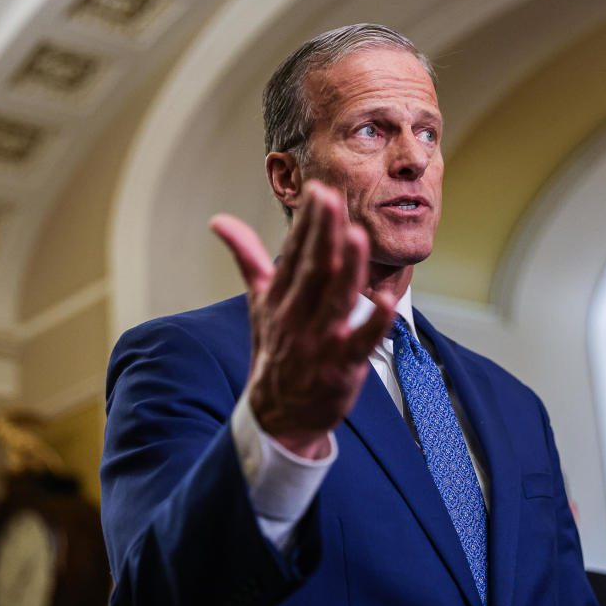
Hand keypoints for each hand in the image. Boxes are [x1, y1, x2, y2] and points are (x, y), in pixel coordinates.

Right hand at [211, 181, 394, 458]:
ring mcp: (319, 343)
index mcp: (278, 298)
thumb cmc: (274, 350)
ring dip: (347, 269)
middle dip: (323, 234)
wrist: (277, 415)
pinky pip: (359, 343)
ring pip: (334, 300)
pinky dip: (373, 324)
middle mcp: (295, 317)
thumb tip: (219, 221)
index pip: (293, 254)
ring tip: (357, 235)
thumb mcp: (258, 302)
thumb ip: (246, 257)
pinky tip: (386, 300)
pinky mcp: (341, 368)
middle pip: (312, 270)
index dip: (306, 223)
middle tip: (332, 199)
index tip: (318, 191)